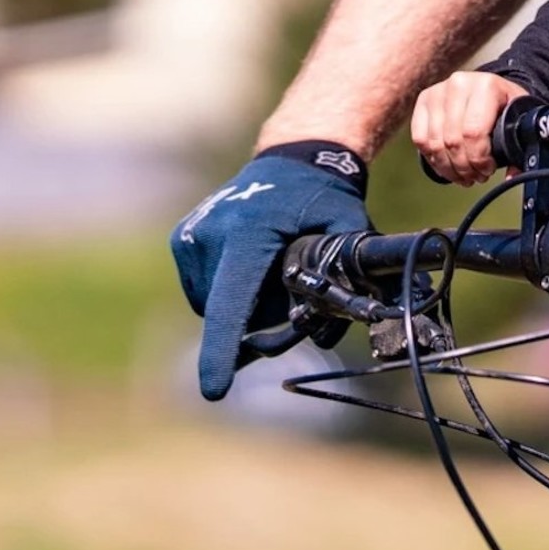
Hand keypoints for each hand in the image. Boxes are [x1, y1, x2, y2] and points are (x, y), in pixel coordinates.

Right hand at [170, 145, 372, 400]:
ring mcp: (189, 237)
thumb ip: (349, 269)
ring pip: (214, 307)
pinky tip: (256, 267)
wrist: (292, 158)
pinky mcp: (182, 239)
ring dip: (244, 308)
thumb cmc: (324, 195)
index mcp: (248, 233)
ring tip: (276, 275)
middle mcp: (208, 235)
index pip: (232, 303)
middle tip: (297, 304)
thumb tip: (366, 314)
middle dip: (260, 323)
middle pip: (229, 313)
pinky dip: (230, 292)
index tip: (214, 391)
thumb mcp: (347, 226)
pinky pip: (205, 290)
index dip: (223, 350)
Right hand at [412, 71, 530, 183]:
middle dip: (465, 167)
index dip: (479, 159)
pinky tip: (447, 166)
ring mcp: (438, 91)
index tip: (487, 169)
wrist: (489, 86)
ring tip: (463, 175)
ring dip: (449, 168)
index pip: (474, 133)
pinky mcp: (424, 100)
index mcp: (486, 86)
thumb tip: (510, 178)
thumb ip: (519, 149)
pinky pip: (421, 139)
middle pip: (453, 141)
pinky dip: (433, 159)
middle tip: (476, 176)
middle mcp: (459, 84)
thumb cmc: (506, 105)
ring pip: (435, 143)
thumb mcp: (519, 120)